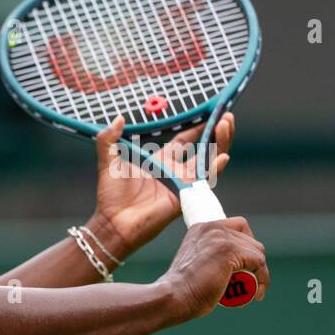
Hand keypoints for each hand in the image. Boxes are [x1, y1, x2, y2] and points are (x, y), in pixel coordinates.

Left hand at [92, 112, 235, 256]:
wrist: (113, 222)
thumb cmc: (111, 195)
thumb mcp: (108, 161)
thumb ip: (108, 139)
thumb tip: (118, 118)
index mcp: (159, 161)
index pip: (184, 141)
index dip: (197, 127)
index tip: (210, 112)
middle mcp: (174, 171)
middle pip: (203, 147)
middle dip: (216, 131)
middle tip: (225, 115)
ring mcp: (182, 183)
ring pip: (209, 159)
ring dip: (220, 142)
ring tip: (226, 124)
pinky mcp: (185, 195)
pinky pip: (205, 181)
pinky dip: (215, 168)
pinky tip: (222, 156)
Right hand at [158, 215, 268, 319]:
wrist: (173, 297)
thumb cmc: (182, 290)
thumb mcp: (197, 263)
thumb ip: (210, 255)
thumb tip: (231, 266)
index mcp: (202, 228)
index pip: (239, 227)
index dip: (246, 246)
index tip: (245, 266)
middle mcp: (212, 228)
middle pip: (251, 240)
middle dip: (255, 263)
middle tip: (250, 283)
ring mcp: (221, 238)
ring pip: (258, 252)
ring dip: (260, 273)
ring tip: (252, 292)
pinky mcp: (230, 250)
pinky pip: (259, 263)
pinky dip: (262, 279)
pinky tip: (256, 294)